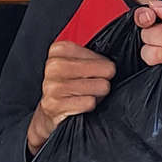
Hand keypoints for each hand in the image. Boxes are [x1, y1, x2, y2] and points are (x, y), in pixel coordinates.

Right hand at [26, 38, 114, 154]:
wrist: (48, 111)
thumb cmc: (67, 85)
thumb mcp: (77, 64)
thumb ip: (92, 57)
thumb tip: (112, 65)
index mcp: (59, 50)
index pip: (101, 57)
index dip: (103, 67)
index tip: (93, 72)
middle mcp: (54, 66)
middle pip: (105, 71)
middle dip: (103, 80)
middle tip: (93, 85)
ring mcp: (53, 86)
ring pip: (101, 86)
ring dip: (98, 94)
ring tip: (87, 94)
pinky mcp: (56, 104)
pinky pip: (90, 102)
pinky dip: (89, 105)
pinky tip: (80, 104)